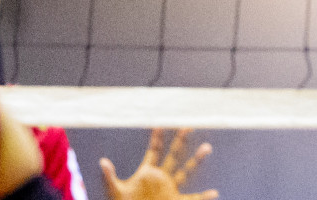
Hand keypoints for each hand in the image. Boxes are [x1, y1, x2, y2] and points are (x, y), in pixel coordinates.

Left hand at [99, 128, 217, 199]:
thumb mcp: (116, 192)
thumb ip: (110, 177)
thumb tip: (102, 162)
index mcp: (147, 173)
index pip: (154, 151)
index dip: (156, 138)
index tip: (159, 123)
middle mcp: (161, 178)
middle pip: (174, 155)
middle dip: (181, 140)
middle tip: (189, 125)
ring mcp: (170, 190)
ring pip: (186, 171)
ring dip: (196, 160)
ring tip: (207, 146)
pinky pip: (193, 199)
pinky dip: (204, 197)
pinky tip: (214, 192)